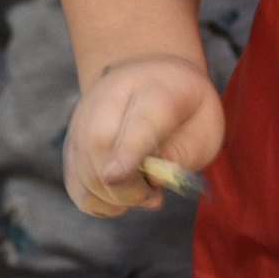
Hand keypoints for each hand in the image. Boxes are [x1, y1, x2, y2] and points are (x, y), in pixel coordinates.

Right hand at [63, 52, 219, 216]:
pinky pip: (75, 183)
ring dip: (111, 199)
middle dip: (123, 189)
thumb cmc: (187, 107)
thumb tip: (153, 180)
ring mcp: (84, 117)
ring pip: (81, 169)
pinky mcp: (73, 140)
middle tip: (153, 197)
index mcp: (156, 89)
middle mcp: (110, 97)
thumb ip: (184, 152)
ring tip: (141, 192)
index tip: (115, 177)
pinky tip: (121, 196)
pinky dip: (97, 201)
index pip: (139, 122)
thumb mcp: (206, 125)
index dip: (127, 151)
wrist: (154, 76)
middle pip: (98, 143)